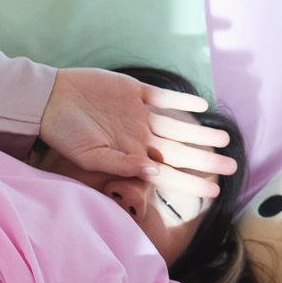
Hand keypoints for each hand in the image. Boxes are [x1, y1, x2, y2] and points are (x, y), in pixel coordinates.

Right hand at [39, 68, 236, 198]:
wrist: (49, 100)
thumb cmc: (65, 134)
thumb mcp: (89, 157)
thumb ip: (121, 165)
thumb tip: (154, 172)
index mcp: (130, 156)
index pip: (168, 172)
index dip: (191, 182)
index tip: (214, 192)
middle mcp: (140, 136)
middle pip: (180, 150)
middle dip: (206, 159)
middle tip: (232, 167)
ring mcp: (139, 114)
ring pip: (178, 125)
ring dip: (201, 131)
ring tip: (224, 139)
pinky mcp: (135, 91)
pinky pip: (164, 97)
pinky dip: (182, 100)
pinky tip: (202, 105)